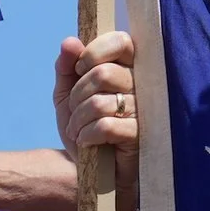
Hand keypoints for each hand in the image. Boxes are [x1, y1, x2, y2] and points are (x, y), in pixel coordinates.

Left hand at [56, 32, 139, 157]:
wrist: (87, 169)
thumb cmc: (83, 125)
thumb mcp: (67, 95)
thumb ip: (66, 67)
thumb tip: (69, 42)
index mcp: (128, 67)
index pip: (120, 41)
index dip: (94, 53)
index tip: (79, 69)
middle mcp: (142, 83)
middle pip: (103, 74)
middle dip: (77, 96)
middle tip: (75, 110)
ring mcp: (144, 109)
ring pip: (99, 102)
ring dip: (78, 120)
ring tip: (78, 130)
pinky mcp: (139, 135)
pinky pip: (106, 126)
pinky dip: (86, 135)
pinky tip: (88, 143)